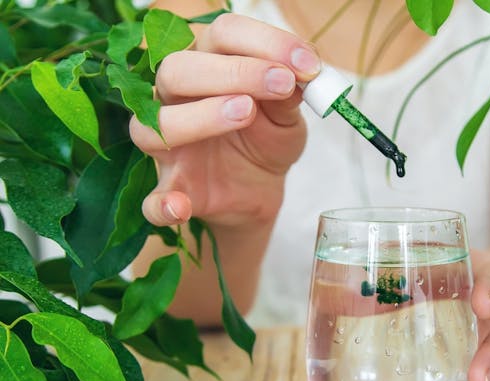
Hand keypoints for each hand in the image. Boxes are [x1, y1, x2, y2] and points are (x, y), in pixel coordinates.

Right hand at [129, 14, 320, 228]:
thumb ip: (289, 93)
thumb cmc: (267, 138)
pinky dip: (161, 204)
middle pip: (177, 70)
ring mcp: (168, 145)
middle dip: (232, 72)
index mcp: (207, 64)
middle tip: (280, 82)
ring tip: (247, 113)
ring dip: (200, 117)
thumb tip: (300, 72)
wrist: (262, 188)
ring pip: (154, 126)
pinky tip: (181, 206)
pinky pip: (152, 200)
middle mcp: (176, 98)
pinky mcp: (173, 189)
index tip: (306, 62)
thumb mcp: (287, 114)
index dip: (264, 41)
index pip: (222, 35)